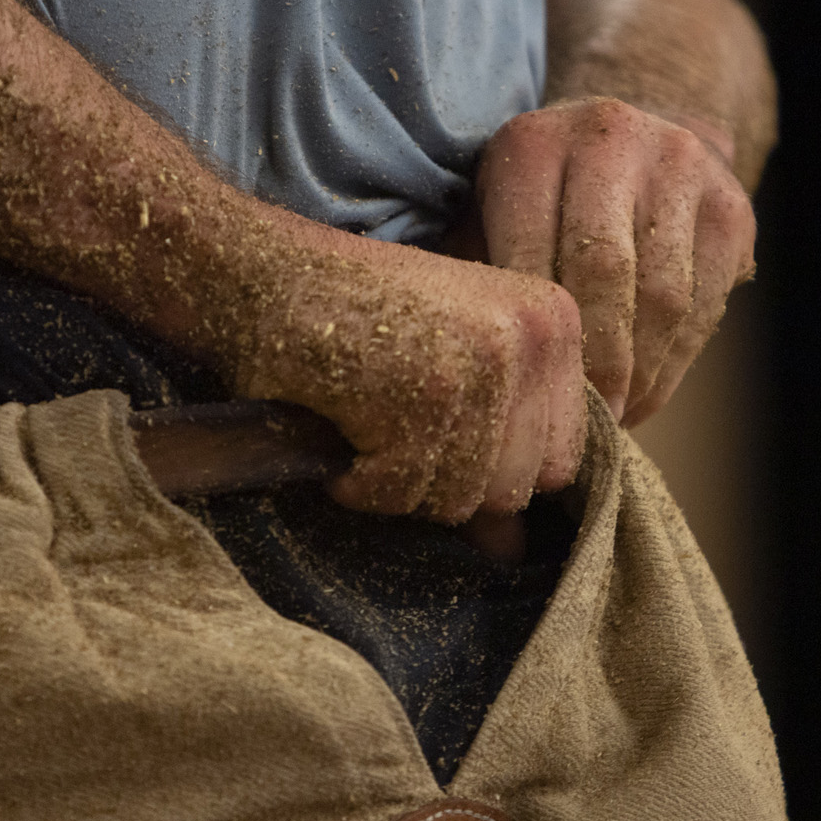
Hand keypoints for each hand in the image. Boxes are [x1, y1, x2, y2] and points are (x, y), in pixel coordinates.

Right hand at [225, 228, 586, 525]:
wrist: (261, 269)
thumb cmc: (353, 314)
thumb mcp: (452, 355)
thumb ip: (500, 438)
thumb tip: (514, 550)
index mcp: (553, 323)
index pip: (559, 461)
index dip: (489, 466)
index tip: (434, 428)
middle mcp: (533, 339)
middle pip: (514, 490)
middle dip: (443, 478)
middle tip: (389, 424)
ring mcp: (482, 367)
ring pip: (458, 501)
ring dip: (395, 481)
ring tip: (362, 417)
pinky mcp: (423, 399)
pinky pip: (399, 494)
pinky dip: (355, 481)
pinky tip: (336, 423)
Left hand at [472, 96, 755, 425]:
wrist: (627, 141)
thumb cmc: (533, 204)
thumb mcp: (487, 216)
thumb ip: (472, 275)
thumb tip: (461, 365)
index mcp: (532, 145)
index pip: (533, 253)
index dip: (538, 335)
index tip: (533, 395)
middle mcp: (609, 138)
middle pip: (604, 271)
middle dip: (595, 361)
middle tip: (584, 420)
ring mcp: (680, 164)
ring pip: (663, 293)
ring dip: (639, 371)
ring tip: (615, 416)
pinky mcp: (731, 203)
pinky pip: (706, 301)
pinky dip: (677, 360)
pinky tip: (647, 392)